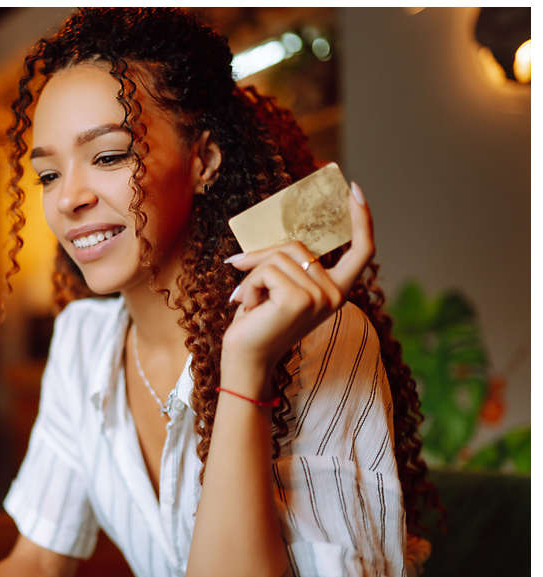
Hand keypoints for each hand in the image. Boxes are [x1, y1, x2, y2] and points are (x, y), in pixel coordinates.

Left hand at [221, 182, 373, 374]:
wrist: (246, 360)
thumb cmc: (258, 324)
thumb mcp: (278, 287)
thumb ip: (287, 264)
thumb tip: (266, 241)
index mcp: (336, 291)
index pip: (362, 252)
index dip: (362, 219)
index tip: (356, 190)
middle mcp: (335, 294)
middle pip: (298, 246)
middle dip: (263, 256)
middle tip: (241, 273)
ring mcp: (320, 297)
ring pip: (278, 257)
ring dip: (253, 275)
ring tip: (250, 301)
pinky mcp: (300, 299)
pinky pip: (267, 270)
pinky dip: (250, 284)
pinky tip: (250, 306)